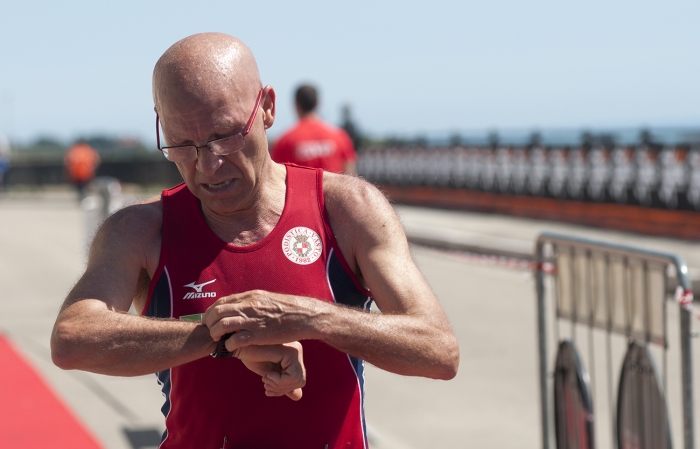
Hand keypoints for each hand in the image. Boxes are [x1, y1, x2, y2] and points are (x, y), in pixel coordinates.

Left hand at [203, 290, 318, 349]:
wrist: (303, 316)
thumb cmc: (286, 309)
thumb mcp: (266, 299)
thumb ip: (251, 302)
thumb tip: (238, 306)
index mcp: (250, 297)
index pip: (222, 302)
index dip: (211, 311)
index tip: (209, 319)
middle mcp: (248, 306)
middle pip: (218, 312)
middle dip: (209, 322)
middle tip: (209, 330)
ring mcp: (252, 320)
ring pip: (222, 325)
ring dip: (215, 333)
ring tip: (217, 339)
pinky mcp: (257, 335)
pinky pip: (235, 340)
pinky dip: (228, 344)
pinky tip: (230, 347)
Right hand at [235, 342, 305, 400]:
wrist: (240, 346)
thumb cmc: (252, 358)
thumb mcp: (270, 375)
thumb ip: (283, 384)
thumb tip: (299, 397)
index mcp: (294, 355)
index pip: (299, 380)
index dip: (283, 389)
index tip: (268, 390)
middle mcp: (297, 350)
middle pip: (300, 381)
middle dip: (281, 389)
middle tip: (266, 386)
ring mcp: (295, 350)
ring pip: (298, 380)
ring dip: (279, 385)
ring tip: (265, 380)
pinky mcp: (290, 352)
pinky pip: (292, 376)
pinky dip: (279, 381)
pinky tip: (268, 375)